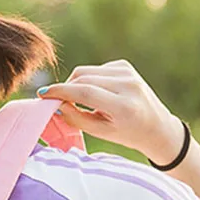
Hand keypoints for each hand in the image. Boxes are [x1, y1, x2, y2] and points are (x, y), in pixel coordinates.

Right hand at [38, 60, 183, 165]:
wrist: (156, 127)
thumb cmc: (127, 134)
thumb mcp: (101, 132)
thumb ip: (76, 118)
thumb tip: (55, 104)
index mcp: (124, 106)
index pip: (86, 92)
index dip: (61, 92)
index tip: (43, 95)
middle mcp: (128, 85)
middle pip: (83, 78)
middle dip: (65, 89)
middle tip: (56, 103)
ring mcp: (128, 72)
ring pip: (86, 71)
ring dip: (75, 85)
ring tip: (79, 102)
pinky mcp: (125, 65)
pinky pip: (95, 70)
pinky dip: (88, 81)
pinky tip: (97, 94)